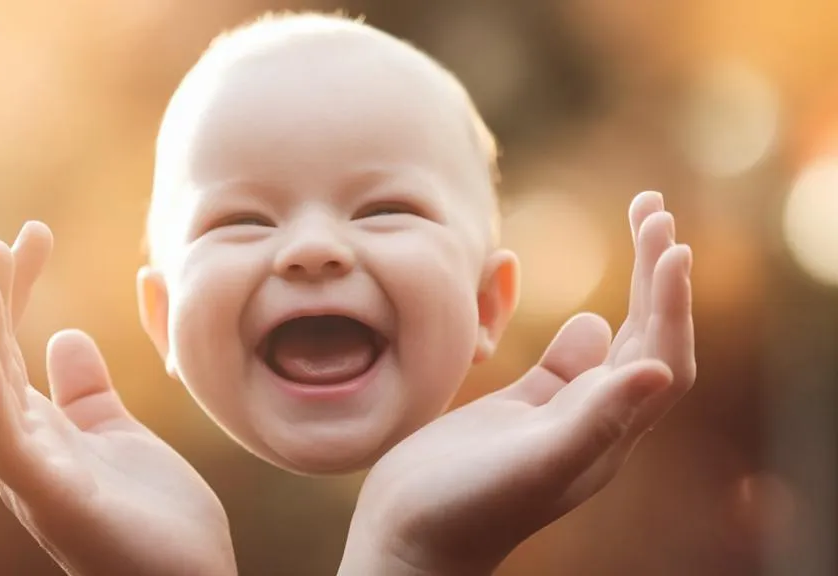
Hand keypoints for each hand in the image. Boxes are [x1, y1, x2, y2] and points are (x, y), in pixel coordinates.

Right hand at [0, 222, 235, 575]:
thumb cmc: (157, 520)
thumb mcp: (122, 436)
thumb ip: (90, 390)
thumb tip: (63, 335)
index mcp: (47, 434)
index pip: (17, 351)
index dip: (17, 293)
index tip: (32, 237)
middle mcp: (31, 453)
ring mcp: (37, 478)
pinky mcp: (56, 498)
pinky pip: (7, 442)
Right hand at [339, 191, 694, 575]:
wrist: (408, 537)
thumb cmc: (461, 509)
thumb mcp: (530, 463)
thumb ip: (591, 420)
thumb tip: (657, 369)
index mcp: (604, 435)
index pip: (660, 357)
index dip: (670, 303)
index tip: (670, 243)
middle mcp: (592, 423)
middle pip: (646, 339)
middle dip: (657, 274)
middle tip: (653, 208)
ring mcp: (557, 416)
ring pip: (612, 344)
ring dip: (632, 288)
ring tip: (639, 230)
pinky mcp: (521, 412)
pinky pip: (567, 361)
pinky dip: (584, 326)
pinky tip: (586, 306)